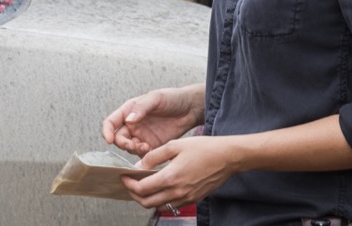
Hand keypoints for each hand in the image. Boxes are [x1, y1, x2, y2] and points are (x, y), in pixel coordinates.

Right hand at [101, 85, 204, 156]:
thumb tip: (129, 120)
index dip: (106, 131)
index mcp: (129, 111)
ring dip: (133, 150)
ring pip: (129, 148)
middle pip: (118, 138)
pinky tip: (152, 151)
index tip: (109, 140)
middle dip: (122, 144)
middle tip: (133, 146)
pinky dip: (144, 156)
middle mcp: (132, 124)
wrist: (190, 109)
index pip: (110, 122)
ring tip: (147, 147)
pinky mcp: (152, 145)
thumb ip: (141, 108)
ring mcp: (142, 136)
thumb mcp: (156, 98)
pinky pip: (142, 154)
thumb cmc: (172, 98)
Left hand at [120, 134, 236, 211]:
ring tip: (144, 186)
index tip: (124, 177)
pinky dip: (162, 200)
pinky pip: (173, 205)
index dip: (129, 184)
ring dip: (148, 199)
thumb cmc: (203, 148)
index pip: (142, 189)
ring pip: (159, 206)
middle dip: (135, 195)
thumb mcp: (175, 145)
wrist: (227, 157)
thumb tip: (139, 165)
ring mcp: (187, 198)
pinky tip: (161, 188)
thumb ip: (154, 156)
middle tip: (130, 184)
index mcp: (171, 177)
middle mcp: (178, 192)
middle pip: (147, 202)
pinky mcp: (194, 199)